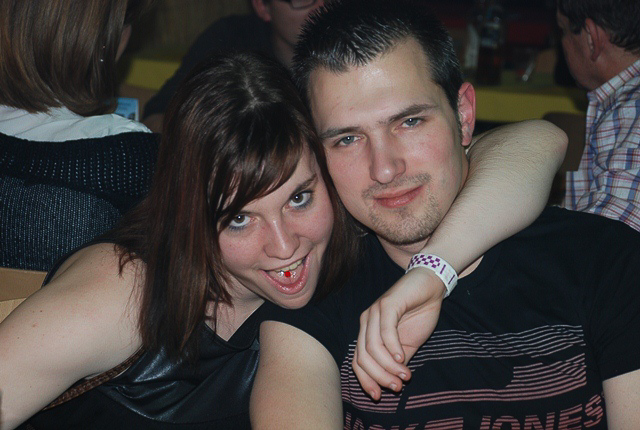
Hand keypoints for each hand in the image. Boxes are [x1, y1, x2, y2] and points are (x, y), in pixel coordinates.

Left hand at [352, 267, 444, 399]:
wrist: (430, 286)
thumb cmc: (418, 314)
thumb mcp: (407, 345)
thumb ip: (397, 362)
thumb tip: (392, 385)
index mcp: (367, 332)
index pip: (358, 362)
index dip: (366, 381)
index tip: (380, 396)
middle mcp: (366, 322)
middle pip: (363, 357)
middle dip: (379, 377)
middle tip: (397, 388)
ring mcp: (374, 312)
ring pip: (373, 347)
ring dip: (388, 366)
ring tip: (404, 375)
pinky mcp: (387, 304)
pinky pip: (385, 330)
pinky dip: (393, 347)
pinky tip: (402, 358)